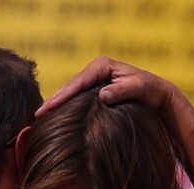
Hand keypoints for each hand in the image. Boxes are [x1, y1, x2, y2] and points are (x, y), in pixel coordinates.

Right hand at [37, 57, 175, 118]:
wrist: (157, 93)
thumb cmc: (150, 90)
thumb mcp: (139, 88)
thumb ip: (122, 91)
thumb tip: (102, 95)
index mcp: (102, 66)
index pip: (78, 83)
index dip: (62, 96)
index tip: (49, 108)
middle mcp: (95, 70)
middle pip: (69, 87)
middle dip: (53, 101)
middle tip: (37, 115)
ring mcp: (94, 79)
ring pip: (70, 92)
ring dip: (56, 104)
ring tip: (40, 117)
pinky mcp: (94, 89)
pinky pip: (76, 97)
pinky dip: (65, 106)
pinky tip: (55, 117)